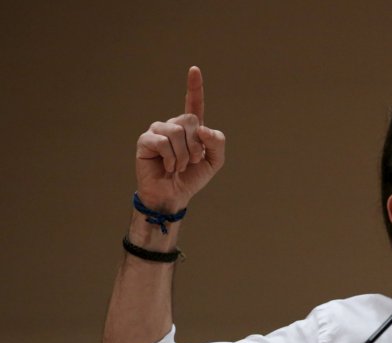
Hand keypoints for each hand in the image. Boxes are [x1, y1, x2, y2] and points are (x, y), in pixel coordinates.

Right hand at [135, 66, 225, 211]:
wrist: (174, 195)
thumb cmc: (192, 177)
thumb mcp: (214, 161)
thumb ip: (217, 143)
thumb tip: (203, 128)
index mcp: (190, 128)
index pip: (194, 103)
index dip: (195, 87)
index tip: (194, 69)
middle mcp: (173, 125)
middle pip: (190, 120)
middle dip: (196, 145)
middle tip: (192, 161)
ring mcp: (158, 131)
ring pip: (177, 131)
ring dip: (184, 154)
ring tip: (178, 166)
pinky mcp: (146, 140)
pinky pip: (163, 141)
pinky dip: (171, 158)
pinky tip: (167, 166)